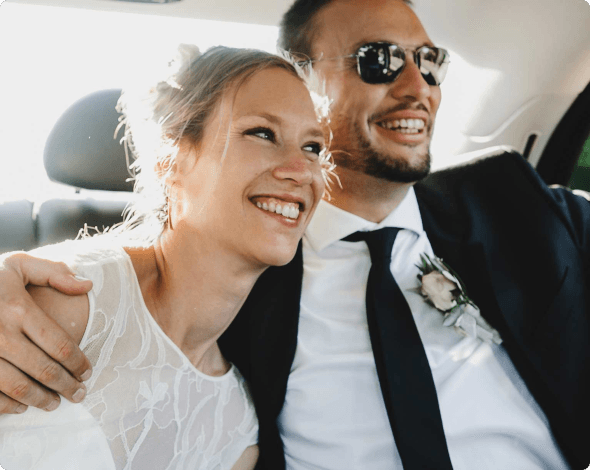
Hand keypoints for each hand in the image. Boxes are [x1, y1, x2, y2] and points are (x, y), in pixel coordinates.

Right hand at [0, 252, 92, 413]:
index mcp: (18, 308)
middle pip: (43, 369)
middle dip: (66, 385)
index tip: (87, 372)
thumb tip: (88, 286)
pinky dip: (7, 406)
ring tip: (54, 403)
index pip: (59, 344)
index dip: (78, 363)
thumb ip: (54, 273)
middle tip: (79, 394)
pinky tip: (21, 406)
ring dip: (40, 400)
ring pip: (17, 387)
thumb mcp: (19, 265)